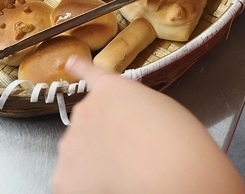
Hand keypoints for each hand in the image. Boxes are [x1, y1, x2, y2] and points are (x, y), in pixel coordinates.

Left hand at [51, 56, 244, 193]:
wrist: (167, 171)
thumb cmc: (178, 143)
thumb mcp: (161, 109)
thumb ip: (136, 109)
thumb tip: (130, 124)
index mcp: (111, 89)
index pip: (91, 74)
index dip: (81, 68)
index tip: (72, 62)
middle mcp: (85, 110)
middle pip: (88, 123)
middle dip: (101, 137)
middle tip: (129, 153)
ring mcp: (72, 142)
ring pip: (78, 153)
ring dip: (93, 162)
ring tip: (125, 173)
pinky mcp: (65, 176)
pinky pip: (70, 180)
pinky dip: (82, 186)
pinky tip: (94, 186)